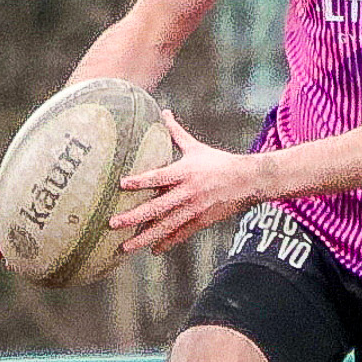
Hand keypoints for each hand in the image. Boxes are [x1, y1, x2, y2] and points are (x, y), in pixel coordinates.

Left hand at [114, 111, 261, 253]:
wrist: (248, 181)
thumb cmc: (219, 162)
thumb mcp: (196, 147)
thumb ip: (175, 133)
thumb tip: (163, 111)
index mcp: (185, 172)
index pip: (159, 176)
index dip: (141, 180)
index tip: (122, 184)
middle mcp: (189, 192)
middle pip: (158, 207)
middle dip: (134, 216)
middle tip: (113, 223)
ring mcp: (195, 209)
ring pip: (166, 226)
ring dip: (145, 237)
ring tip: (125, 247)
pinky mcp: (202, 221)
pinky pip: (181, 234)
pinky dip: (167, 243)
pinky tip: (152, 250)